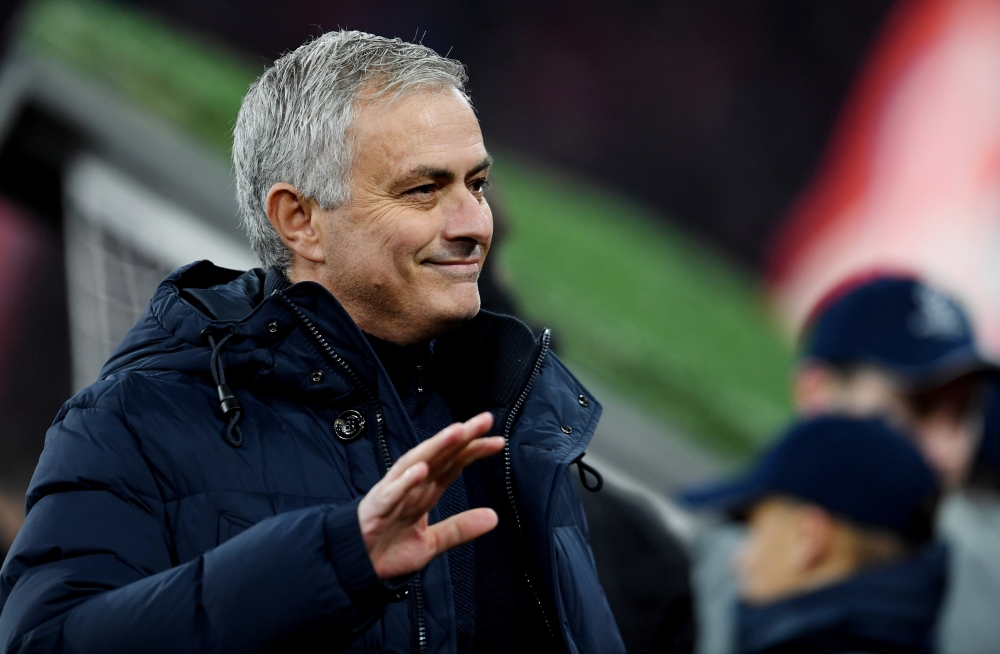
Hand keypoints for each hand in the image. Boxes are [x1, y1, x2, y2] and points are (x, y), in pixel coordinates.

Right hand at [358, 412, 504, 578]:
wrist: (356, 566)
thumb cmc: (389, 548)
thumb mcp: (432, 542)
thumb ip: (460, 528)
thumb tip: (494, 517)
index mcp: (425, 491)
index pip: (454, 464)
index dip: (474, 451)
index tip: (498, 441)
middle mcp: (411, 485)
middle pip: (440, 456)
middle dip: (462, 437)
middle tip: (485, 420)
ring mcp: (393, 492)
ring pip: (417, 463)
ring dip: (437, 446)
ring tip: (457, 432)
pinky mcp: (377, 507)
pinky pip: (393, 492)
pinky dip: (406, 479)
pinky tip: (422, 468)